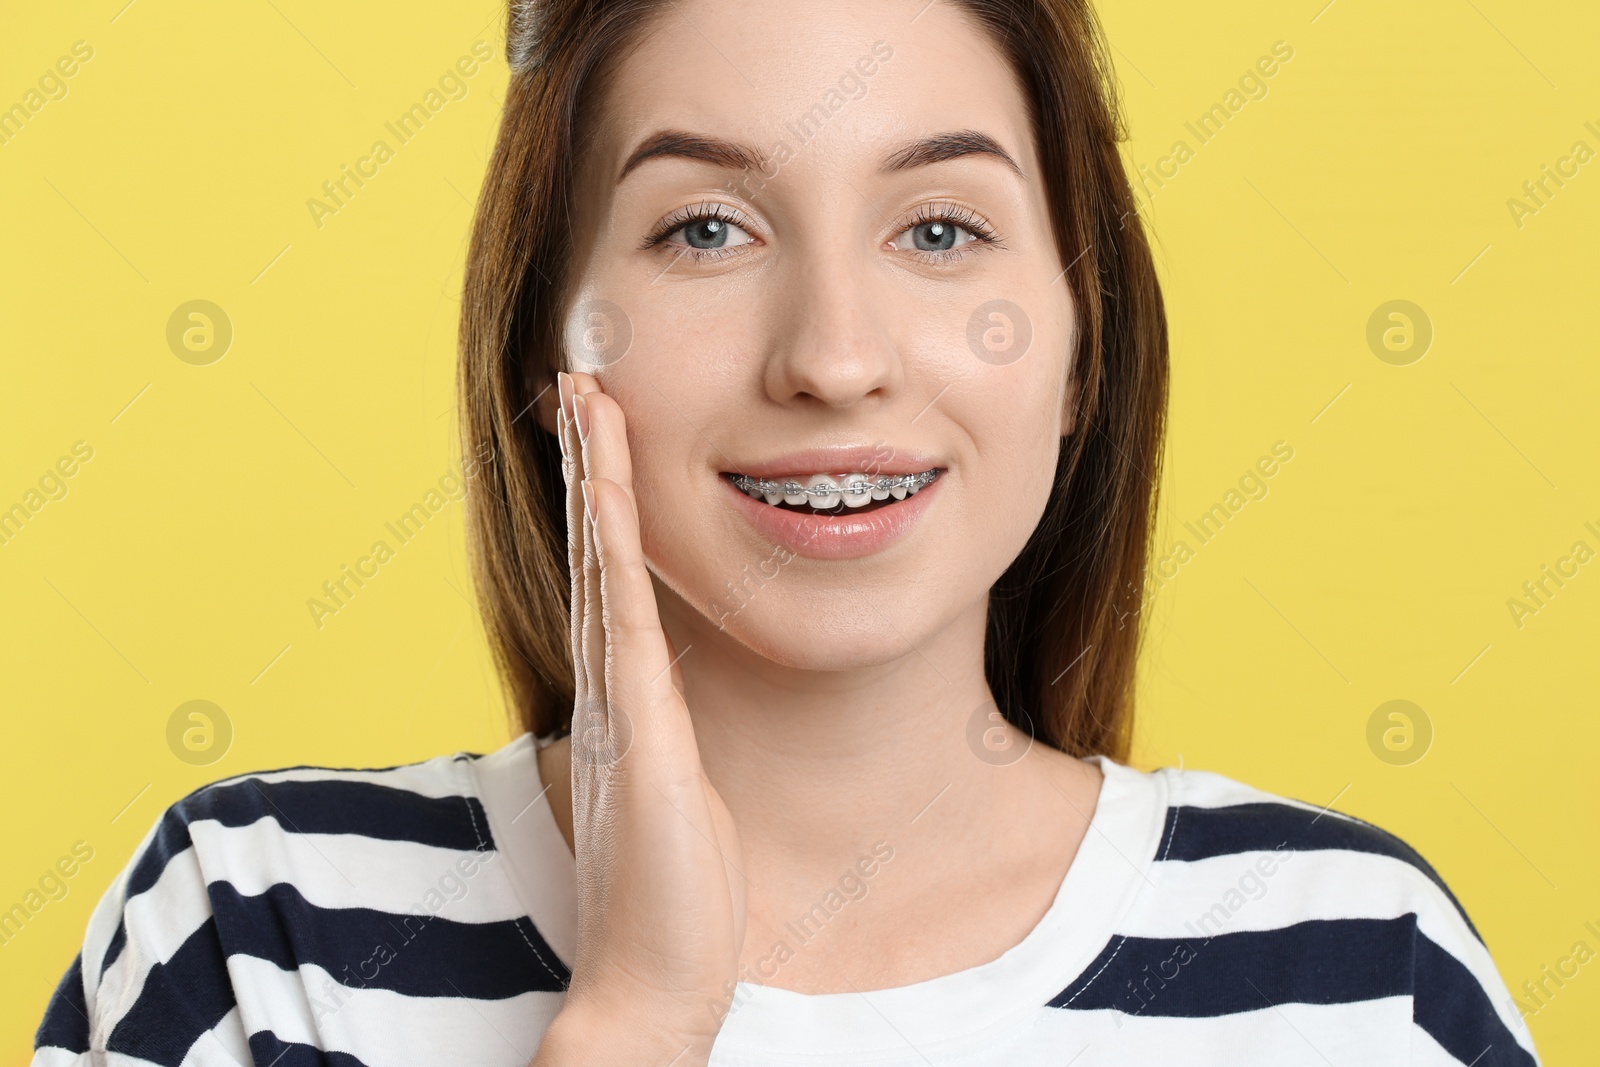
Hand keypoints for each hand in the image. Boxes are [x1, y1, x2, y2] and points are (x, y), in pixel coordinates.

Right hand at [536, 370, 746, 1066]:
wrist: (651, 977)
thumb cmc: (677, 895)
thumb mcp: (685, 793)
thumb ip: (675, 741)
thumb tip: (678, 709)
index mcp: (626, 697)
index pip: (611, 576)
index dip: (603, 499)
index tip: (605, 431)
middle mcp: (610, 686)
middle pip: (592, 550)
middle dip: (588, 463)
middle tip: (580, 383)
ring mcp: (619, 701)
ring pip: (601, 563)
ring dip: (594, 477)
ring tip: (586, 400)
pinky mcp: (640, 727)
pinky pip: (625, 613)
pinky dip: (613, 543)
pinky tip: (610, 485)